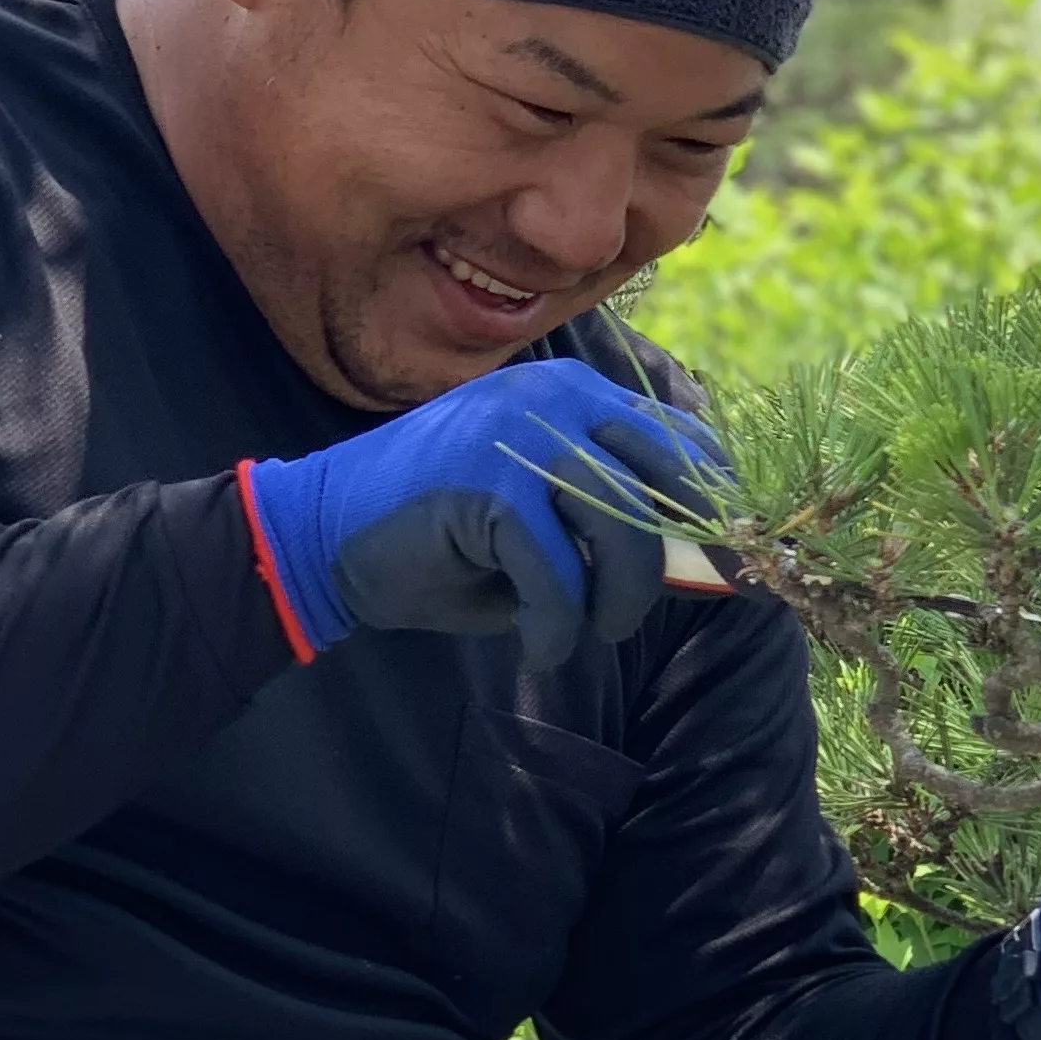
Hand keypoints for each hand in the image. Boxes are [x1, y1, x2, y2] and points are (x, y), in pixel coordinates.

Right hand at [240, 366, 724, 673]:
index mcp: (574, 395)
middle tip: (628, 615)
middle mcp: (556, 400)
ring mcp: (522, 438)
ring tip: (581, 634)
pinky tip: (533, 644)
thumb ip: (609, 519)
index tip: (718, 563)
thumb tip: (702, 565)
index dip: (712, 503)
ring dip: (612, 606)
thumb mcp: (539, 518)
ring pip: (623, 532)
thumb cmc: (438, 537)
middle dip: (671, 565)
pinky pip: (558, 580)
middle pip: (669, 484)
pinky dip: (553, 630)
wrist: (322, 535)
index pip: (680, 439)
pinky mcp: (489, 490)